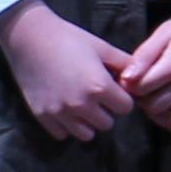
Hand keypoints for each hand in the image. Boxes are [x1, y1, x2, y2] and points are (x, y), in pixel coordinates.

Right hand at [0, 2, 134, 144]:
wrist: (29, 36)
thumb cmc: (69, 38)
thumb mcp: (102, 47)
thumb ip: (124, 64)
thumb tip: (141, 77)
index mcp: (99, 87)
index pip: (126, 108)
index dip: (122, 98)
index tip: (114, 89)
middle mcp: (81, 105)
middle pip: (107, 124)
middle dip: (106, 111)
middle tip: (96, 96)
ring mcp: (60, 113)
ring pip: (86, 134)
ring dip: (88, 122)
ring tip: (81, 105)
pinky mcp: (42, 116)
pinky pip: (63, 134)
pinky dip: (66, 126)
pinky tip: (65, 109)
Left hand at [113, 12, 170, 135]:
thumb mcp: (164, 33)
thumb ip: (143, 56)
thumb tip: (126, 79)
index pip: (143, 87)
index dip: (131, 85)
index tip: (131, 79)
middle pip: (155, 105)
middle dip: (143, 99)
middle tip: (142, 89)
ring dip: (158, 114)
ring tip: (155, 100)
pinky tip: (170, 111)